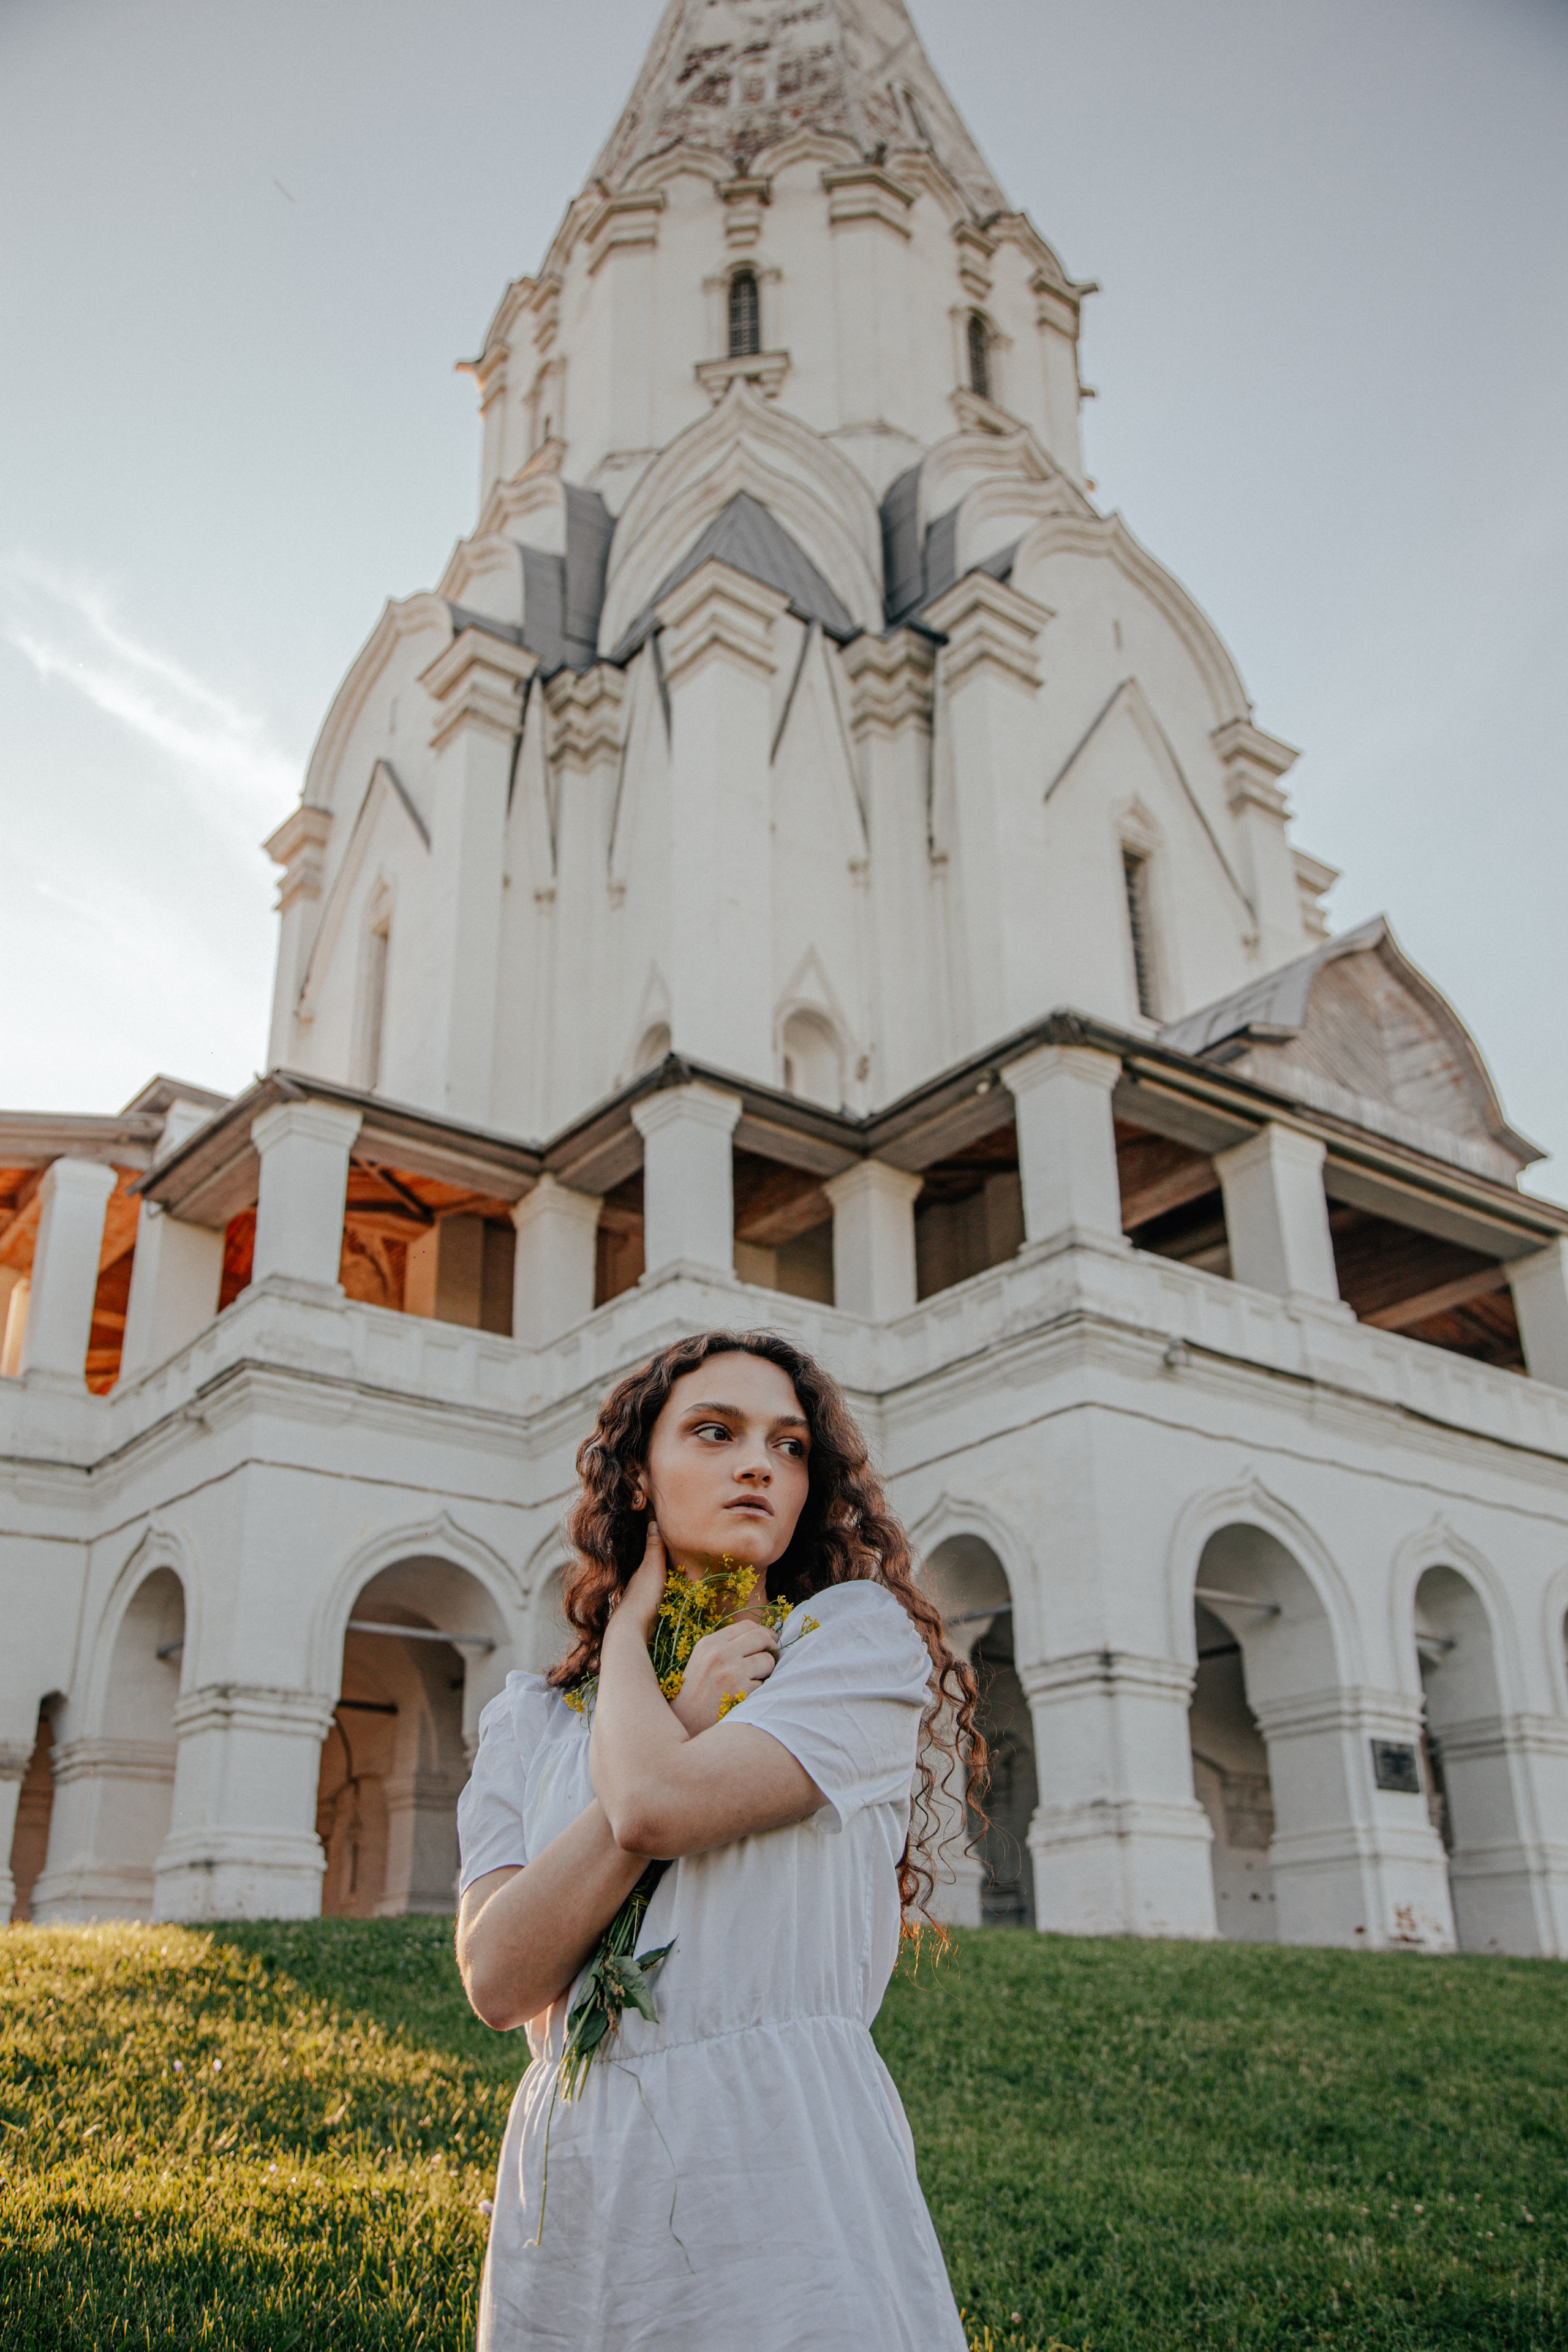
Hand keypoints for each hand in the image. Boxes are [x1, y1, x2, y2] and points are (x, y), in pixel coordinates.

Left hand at [606, 1519, 667, 1649]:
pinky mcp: (645, 1615)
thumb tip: (652, 1522)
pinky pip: (656, 1601)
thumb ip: (654, 1548)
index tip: (671, 1542)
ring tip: (679, 1581)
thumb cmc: (644, 1596)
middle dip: (661, 1567)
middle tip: (679, 1563)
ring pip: (653, 1587)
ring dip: (663, 1584)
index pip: (650, 1555)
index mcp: (640, 1571)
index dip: (659, 1549)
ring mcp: (640, 1601)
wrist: (632, 1628)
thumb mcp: (653, 1567)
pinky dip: (663, 1598)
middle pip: (651, 1572)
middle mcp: (637, 1584)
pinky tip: (670, 1601)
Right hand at [669, 1616, 778, 1735]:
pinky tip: (748, 1696)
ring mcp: (731, 1673)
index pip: (747, 1625)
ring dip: (768, 1671)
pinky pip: (764, 1685)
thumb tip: (761, 1636)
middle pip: (761, 1638)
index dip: (764, 1631)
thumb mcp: (702, 1659)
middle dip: (772, 1646)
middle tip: (773, 1656)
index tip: (770, 1640)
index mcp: (710, 1643)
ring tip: (756, 1679)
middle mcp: (720, 1654)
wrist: (683, 1721)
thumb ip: (726, 1645)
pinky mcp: (740, 1693)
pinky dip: (761, 1691)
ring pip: (767, 1661)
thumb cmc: (695, 1691)